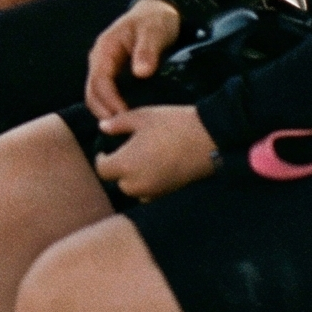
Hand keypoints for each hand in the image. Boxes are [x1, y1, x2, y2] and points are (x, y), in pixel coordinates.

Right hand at [85, 0, 183, 118]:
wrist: (158, 11)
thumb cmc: (156, 20)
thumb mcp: (154, 31)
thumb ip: (147, 51)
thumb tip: (140, 73)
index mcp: (105, 48)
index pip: (99, 80)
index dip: (109, 100)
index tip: (125, 115)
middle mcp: (100, 59)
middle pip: (92, 91)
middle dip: (103, 111)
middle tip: (122, 128)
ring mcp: (105, 66)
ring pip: (96, 95)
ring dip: (105, 112)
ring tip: (124, 127)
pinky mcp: (113, 73)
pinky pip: (106, 93)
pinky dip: (111, 107)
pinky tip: (127, 118)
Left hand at [93, 104, 220, 200]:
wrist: (209, 138)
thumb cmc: (172, 124)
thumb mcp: (141, 117)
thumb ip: (117, 123)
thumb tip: (102, 127)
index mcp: (126, 164)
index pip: (102, 169)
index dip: (102, 159)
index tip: (105, 150)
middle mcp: (138, 183)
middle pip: (119, 183)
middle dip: (118, 170)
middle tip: (125, 152)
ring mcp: (156, 191)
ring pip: (135, 191)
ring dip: (134, 179)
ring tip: (142, 159)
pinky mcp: (171, 193)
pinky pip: (152, 194)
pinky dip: (150, 184)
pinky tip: (157, 167)